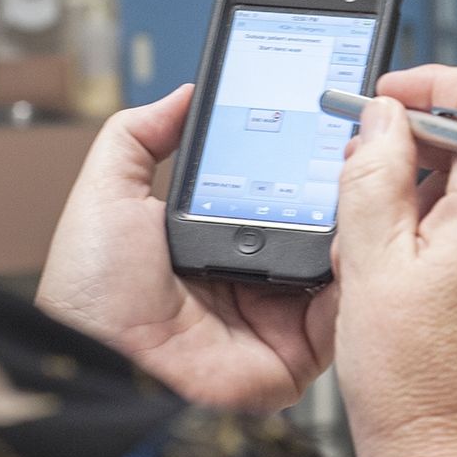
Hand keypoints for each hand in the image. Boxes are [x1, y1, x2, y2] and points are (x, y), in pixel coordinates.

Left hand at [37, 85, 337, 412]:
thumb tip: (184, 94)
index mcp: (218, 238)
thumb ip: (138, 137)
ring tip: (365, 181)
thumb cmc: (91, 296)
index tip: (328, 118)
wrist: (100, 362)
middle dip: (342, 184)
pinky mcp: (300, 350)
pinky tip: (356, 237)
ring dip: (358, 222)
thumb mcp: (107, 196)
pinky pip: (345, 307)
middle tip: (359, 145)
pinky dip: (358, 273)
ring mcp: (282, 314)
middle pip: (321, 222)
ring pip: (344, 259)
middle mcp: (256, 275)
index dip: (305, 156)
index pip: (281, 189)